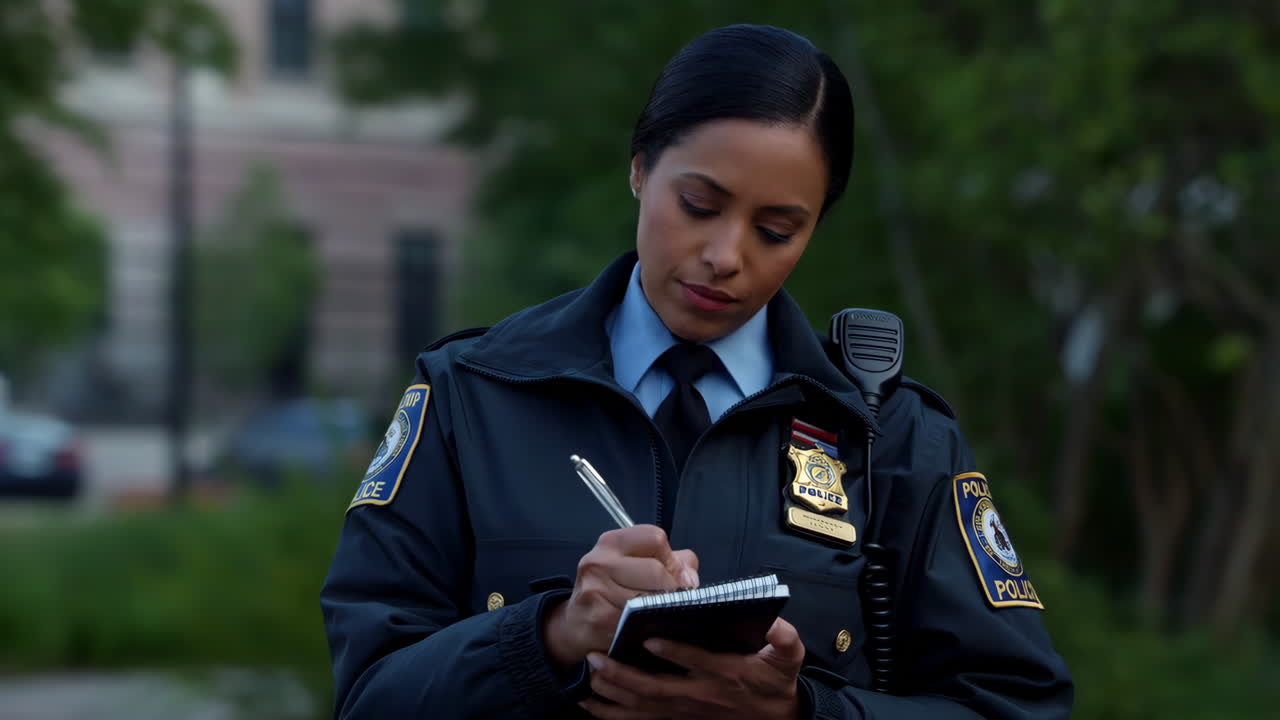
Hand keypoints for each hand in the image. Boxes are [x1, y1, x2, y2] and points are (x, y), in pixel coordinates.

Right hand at [543, 525, 698, 669]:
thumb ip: (672, 563)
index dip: (670, 560)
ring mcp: (596, 589)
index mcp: (611, 542)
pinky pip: (637, 621)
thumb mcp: (636, 566)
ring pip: (649, 598)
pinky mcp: (598, 617)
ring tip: (656, 615)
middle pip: (656, 570)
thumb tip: (690, 578)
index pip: (655, 538)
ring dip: (660, 610)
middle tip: (670, 601)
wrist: (576, 623)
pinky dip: (647, 626)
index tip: (673, 577)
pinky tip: (644, 628)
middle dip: (670, 588)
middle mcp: (599, 561)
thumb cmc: (611, 591)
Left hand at [580, 617, 805, 719]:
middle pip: (656, 688)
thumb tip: (777, 624)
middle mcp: (699, 694)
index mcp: (724, 673)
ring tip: (590, 674)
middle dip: (624, 675)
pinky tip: (590, 704)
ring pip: (643, 705)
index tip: (649, 638)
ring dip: (614, 691)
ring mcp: (684, 710)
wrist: (774, 719)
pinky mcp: (676, 718)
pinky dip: (613, 714)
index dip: (673, 653)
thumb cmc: (774, 683)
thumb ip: (785, 640)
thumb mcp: (787, 659)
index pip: (697, 662)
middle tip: (597, 657)